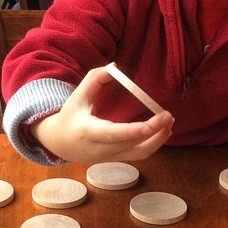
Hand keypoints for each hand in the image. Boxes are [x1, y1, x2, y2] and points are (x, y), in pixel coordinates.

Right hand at [32, 67, 174, 162]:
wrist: (59, 142)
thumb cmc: (70, 115)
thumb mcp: (77, 95)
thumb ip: (94, 78)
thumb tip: (115, 67)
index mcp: (87, 132)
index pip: (113, 134)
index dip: (135, 130)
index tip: (155, 122)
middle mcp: (99, 149)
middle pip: (131, 145)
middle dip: (154, 132)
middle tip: (168, 115)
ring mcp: (108, 158)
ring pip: (138, 154)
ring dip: (158, 140)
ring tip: (169, 123)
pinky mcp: (115, 160)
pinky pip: (138, 155)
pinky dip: (153, 144)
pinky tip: (162, 132)